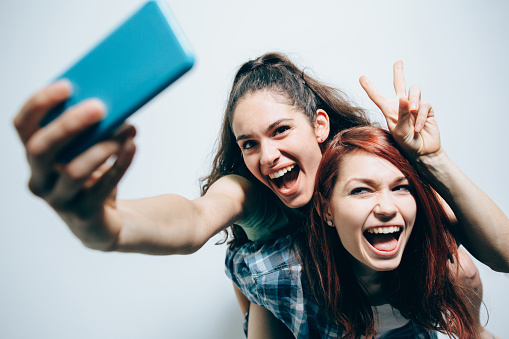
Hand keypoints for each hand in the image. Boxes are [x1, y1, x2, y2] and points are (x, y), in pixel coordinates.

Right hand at [13, 80, 135, 249]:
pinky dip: (120, 165)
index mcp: (35, 157)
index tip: (67, 86)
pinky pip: (103, 187)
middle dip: (69, 124)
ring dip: (103, 148)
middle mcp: (39, 179)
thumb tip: (118, 103)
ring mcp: (59, 201)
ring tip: (126, 133)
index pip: (22, 126)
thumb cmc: (94, 177)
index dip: (39, 104)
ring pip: (74, 171)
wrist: (104, 221)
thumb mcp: (88, 151)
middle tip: (100, 107)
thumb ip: (94, 129)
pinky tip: (132, 147)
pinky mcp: (83, 215)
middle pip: (40, 149)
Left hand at [359, 61, 440, 158]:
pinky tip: (418, 128)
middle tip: (398, 62)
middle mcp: (401, 105)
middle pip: (399, 83)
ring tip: (413, 111)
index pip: (377, 96)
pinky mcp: (426, 109)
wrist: (423, 151)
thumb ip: (402, 114)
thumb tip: (405, 98)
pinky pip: (424, 105)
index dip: (369, 87)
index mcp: (389, 110)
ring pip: (414, 90)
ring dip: (413, 99)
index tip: (361, 77)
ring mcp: (414, 105)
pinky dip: (421, 116)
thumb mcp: (399, 131)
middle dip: (398, 72)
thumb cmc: (407, 144)